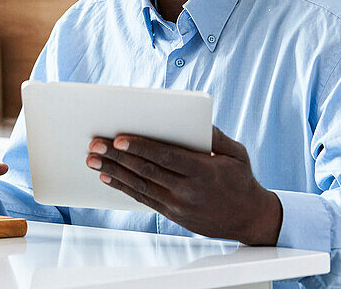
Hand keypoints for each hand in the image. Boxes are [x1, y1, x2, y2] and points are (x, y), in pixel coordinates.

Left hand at [86, 127, 281, 244]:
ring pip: (139, 186)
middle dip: (118, 156)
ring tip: (92, 160)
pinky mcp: (172, 214)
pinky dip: (123, 187)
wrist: (248, 218)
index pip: (166, 157)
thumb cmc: (242, 181)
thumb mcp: (238, 154)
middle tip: (95, 144)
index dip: (142, 147)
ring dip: (113, 171)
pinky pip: (143, 199)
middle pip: (146, 170)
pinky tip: (108, 177)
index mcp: (203, 172)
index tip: (120, 138)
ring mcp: (178, 205)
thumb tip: (198, 123)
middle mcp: (187, 190)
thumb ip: (217, 137)